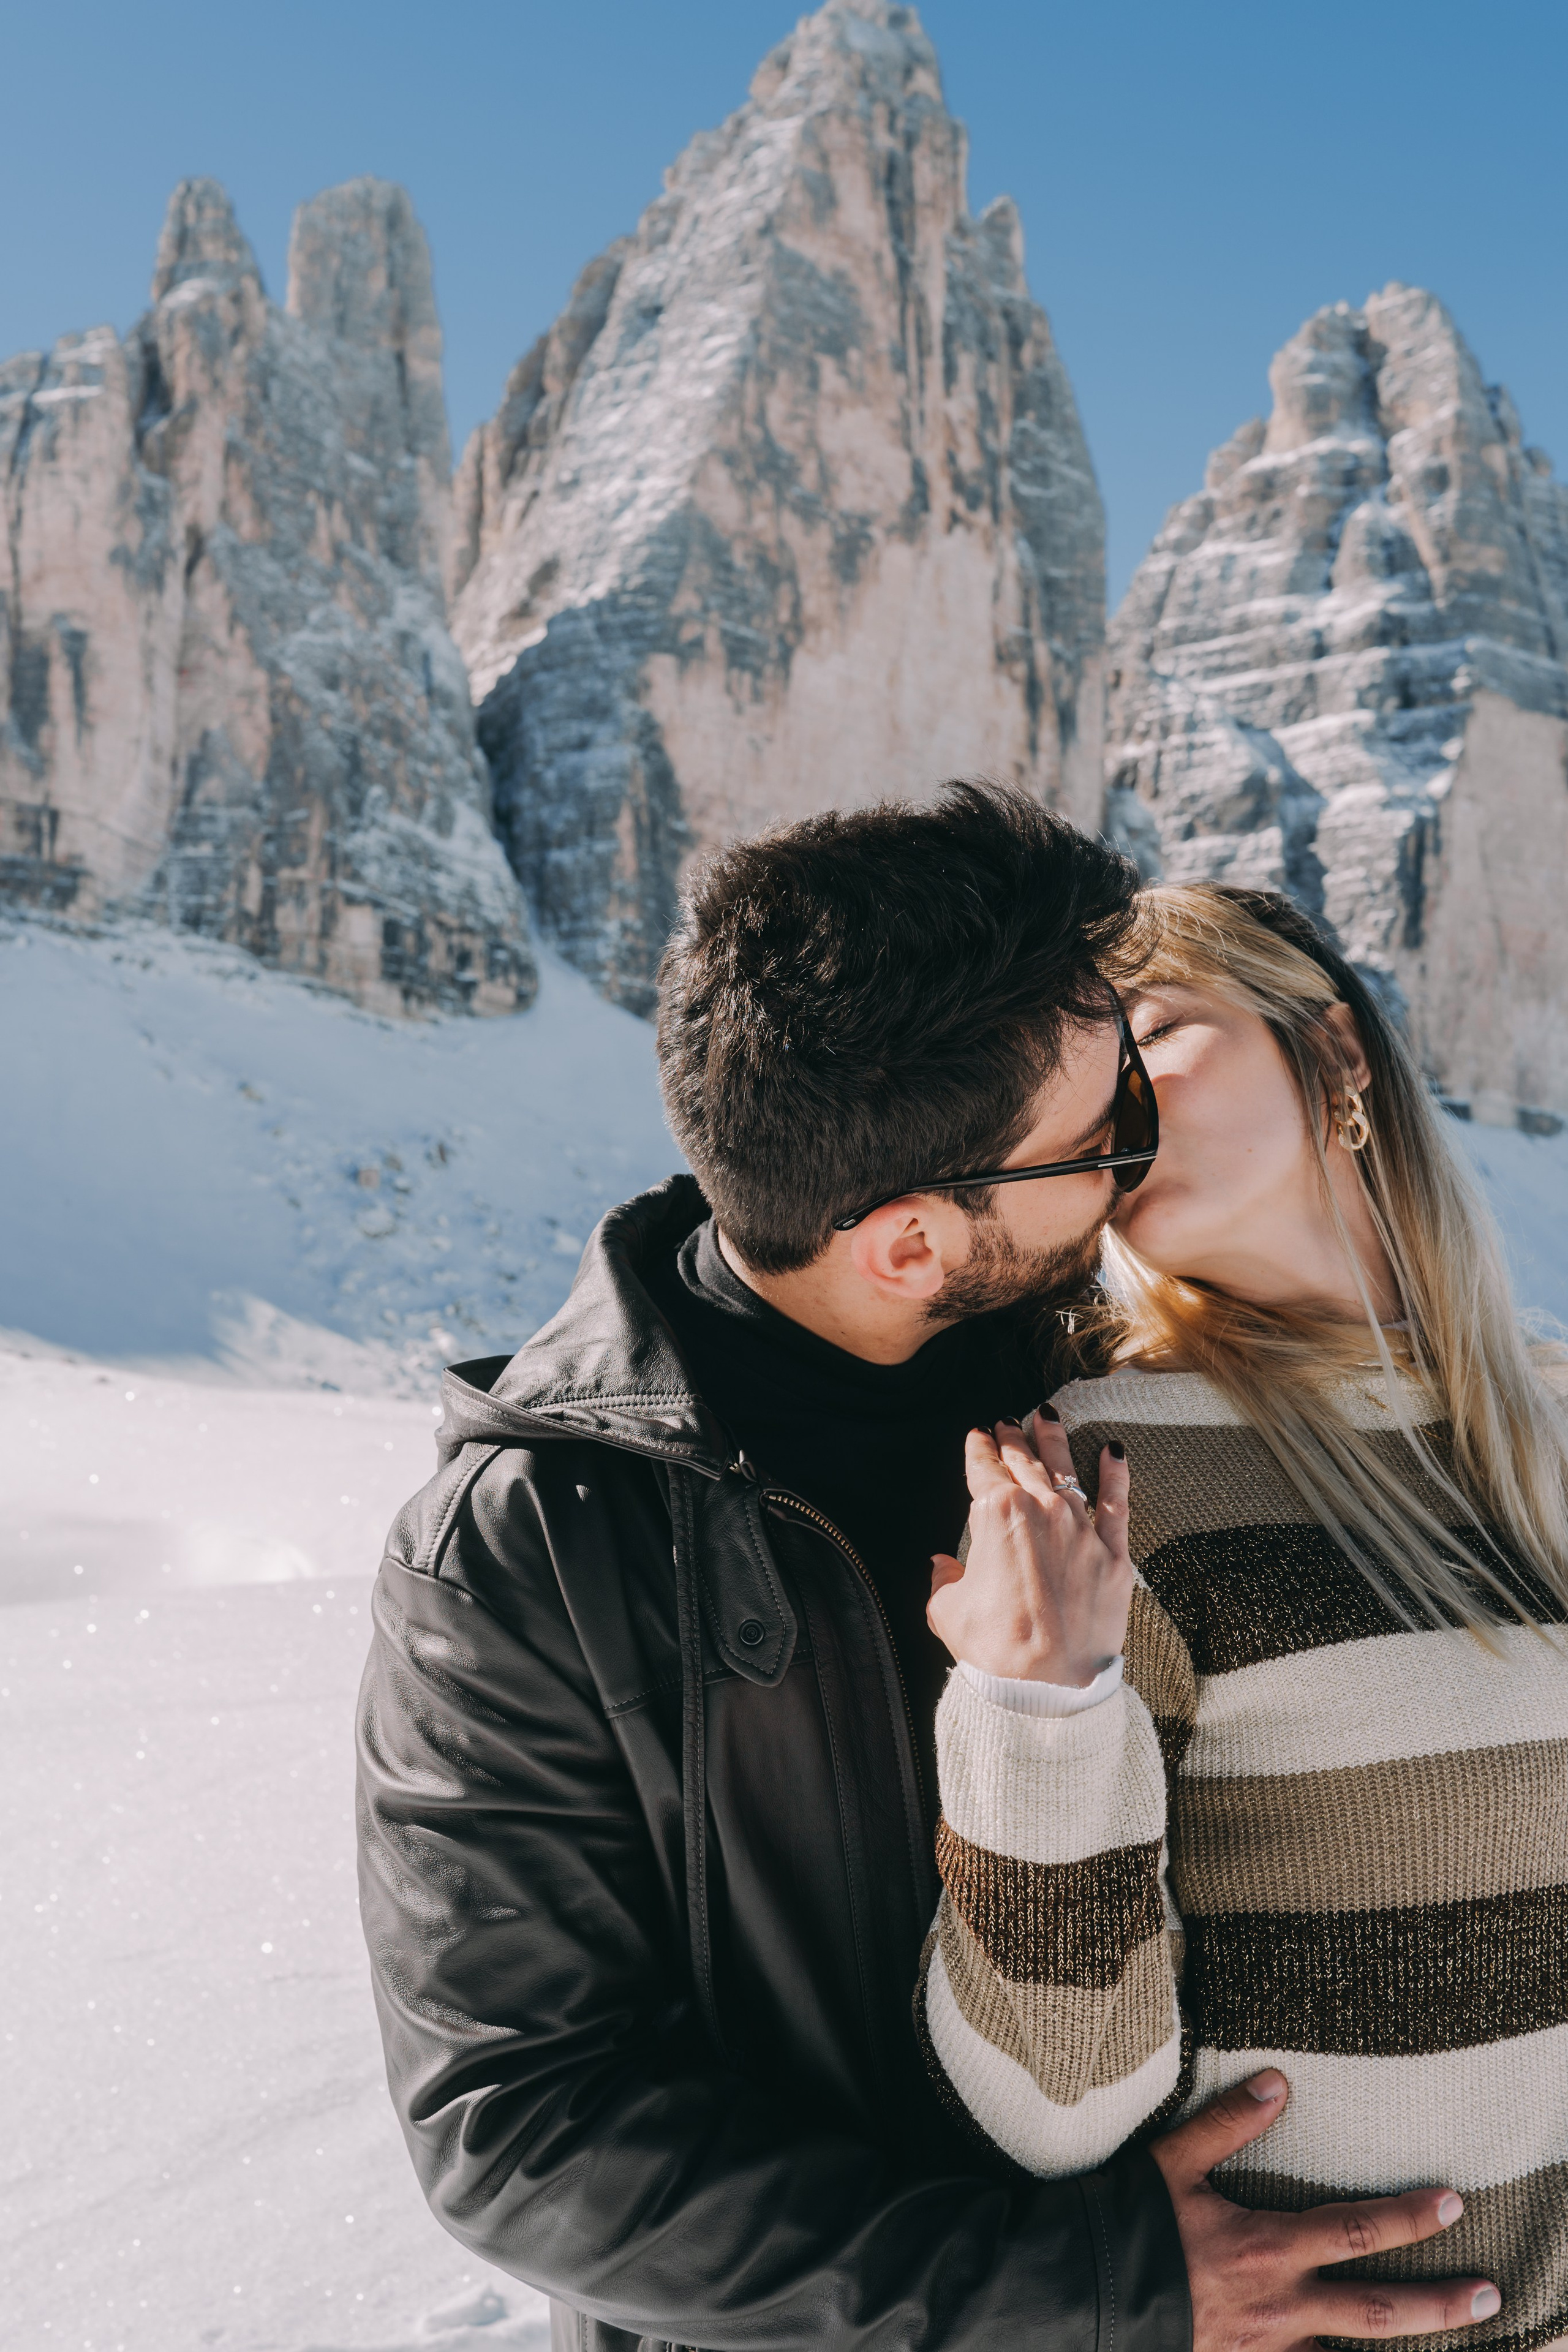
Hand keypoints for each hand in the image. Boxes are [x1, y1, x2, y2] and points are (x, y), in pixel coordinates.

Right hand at [926, 1414, 1132, 1684]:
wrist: (1049, 1685)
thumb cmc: (994, 1649)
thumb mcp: (949, 1612)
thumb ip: (944, 1580)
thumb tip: (943, 1566)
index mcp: (996, 1515)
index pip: (984, 1469)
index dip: (978, 1449)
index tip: (977, 1436)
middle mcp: (1041, 1510)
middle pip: (1024, 1461)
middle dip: (1013, 1437)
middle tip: (1007, 1421)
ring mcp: (1081, 1528)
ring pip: (1067, 1469)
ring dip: (1055, 1440)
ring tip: (1048, 1417)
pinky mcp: (1113, 1553)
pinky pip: (1117, 1503)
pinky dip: (1116, 1474)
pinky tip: (1114, 1451)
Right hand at [1151, 2071, 1500, 2351]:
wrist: (1083, 2293)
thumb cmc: (1129, 2223)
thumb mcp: (1173, 2161)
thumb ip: (1228, 2121)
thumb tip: (1280, 2082)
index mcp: (1265, 2247)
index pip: (1355, 2230)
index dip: (1408, 2217)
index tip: (1452, 2202)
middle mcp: (1278, 2306)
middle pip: (1376, 2311)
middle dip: (1439, 2305)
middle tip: (1491, 2294)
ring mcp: (1265, 2349)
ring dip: (1400, 2349)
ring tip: (1452, 2345)